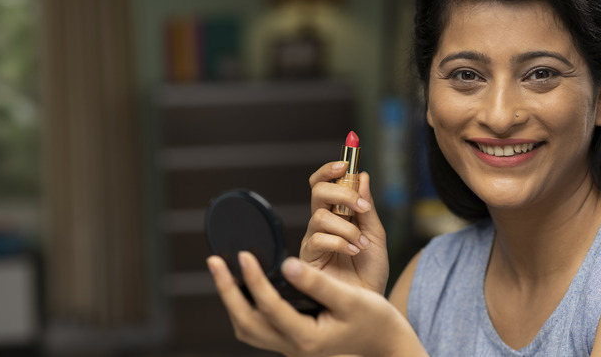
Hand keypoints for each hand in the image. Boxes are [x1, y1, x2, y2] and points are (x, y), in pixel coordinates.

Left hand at [207, 252, 425, 356]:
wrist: (385, 343)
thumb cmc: (374, 319)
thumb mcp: (351, 299)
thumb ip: (318, 284)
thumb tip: (287, 265)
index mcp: (306, 338)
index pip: (270, 307)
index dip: (254, 279)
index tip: (244, 254)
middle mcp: (293, 347)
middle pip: (246, 322)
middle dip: (227, 291)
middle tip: (215, 262)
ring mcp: (290, 348)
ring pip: (248, 329)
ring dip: (233, 301)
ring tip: (224, 273)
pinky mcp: (292, 342)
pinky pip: (259, 328)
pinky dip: (246, 308)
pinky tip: (246, 288)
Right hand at [302, 162, 388, 293]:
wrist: (370, 303)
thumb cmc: (370, 272)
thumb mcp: (376, 235)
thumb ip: (367, 207)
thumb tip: (362, 176)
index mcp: (338, 214)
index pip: (326, 183)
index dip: (331, 170)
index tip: (345, 163)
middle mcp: (323, 224)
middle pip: (317, 191)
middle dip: (340, 192)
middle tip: (359, 206)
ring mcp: (314, 240)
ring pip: (320, 215)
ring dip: (346, 227)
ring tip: (361, 244)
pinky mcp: (308, 259)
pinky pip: (318, 239)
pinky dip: (340, 242)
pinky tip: (353, 252)